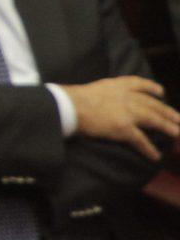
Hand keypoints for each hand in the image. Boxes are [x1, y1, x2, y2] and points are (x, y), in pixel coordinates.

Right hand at [61, 76, 179, 161]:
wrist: (70, 105)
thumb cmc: (73, 98)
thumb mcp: (93, 89)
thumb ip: (104, 93)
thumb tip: (103, 101)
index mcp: (117, 85)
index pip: (138, 84)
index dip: (151, 87)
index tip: (160, 91)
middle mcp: (126, 96)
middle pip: (152, 104)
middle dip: (167, 112)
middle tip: (179, 119)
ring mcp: (127, 112)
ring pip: (153, 120)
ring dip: (167, 127)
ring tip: (177, 134)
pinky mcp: (124, 127)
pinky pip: (140, 140)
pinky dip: (148, 149)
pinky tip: (155, 155)